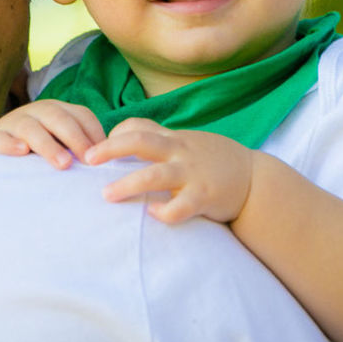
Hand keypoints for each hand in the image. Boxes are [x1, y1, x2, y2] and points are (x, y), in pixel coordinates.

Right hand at [0, 99, 104, 168]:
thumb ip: (79, 150)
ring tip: (63, 164)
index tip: (105, 156)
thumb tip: (109, 165)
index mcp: (58, 111)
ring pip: (31, 127)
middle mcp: (37, 112)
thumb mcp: (58, 146)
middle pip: (58, 117)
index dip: (94, 133)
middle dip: (75, 138)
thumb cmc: (35, 153)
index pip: (81, 115)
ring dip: (48, 145)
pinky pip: (0, 138)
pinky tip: (21, 151)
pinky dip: (10, 144)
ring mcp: (13, 123)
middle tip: (87, 160)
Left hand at [85, 118, 254, 224]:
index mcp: (174, 138)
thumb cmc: (214, 161)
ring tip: (107, 195)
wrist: (255, 179)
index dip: (115, 135)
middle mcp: (181, 151)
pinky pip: (181, 206)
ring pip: (156, 175)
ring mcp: (193, 173)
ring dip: (129, 183)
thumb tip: (123, 140)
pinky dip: (166, 211)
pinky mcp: (205, 196)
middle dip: (112, 148)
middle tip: (88, 159)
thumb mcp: (187, 143)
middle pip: (140, 141)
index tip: (95, 151)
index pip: (139, 126)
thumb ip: (159, 141)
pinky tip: (154, 215)